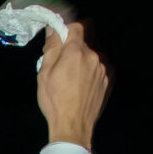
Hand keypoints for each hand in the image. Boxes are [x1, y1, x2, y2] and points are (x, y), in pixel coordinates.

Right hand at [36, 20, 108, 148]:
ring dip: (82, 61)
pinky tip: (81, 86)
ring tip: (71, 80)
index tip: (60, 39)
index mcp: (76, 52)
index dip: (67, 30)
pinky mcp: (108, 80)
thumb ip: (52, 48)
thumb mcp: (44, 73)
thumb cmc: (55, 102)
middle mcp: (94, 56)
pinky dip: (90, 72)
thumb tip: (54, 29)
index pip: (76, 26)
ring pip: (91, 56)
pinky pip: (98, 68)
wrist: (73, 127)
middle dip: (72, 49)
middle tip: (61, 65)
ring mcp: (103, 68)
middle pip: (84, 42)